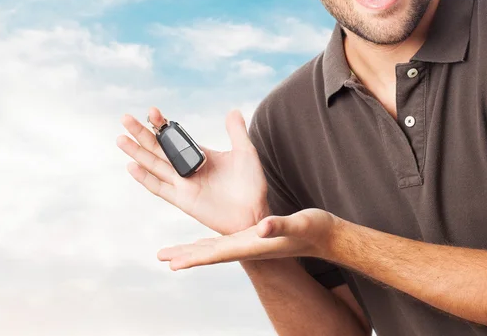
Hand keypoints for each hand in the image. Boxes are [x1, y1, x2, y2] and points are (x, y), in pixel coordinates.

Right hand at [117, 107, 269, 234]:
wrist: (254, 212)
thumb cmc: (251, 184)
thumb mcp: (245, 152)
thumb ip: (236, 132)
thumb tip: (232, 110)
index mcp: (200, 155)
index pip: (175, 137)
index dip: (163, 125)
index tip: (153, 111)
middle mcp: (187, 168)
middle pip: (158, 148)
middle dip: (142, 133)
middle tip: (125, 118)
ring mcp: (183, 184)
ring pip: (154, 165)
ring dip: (137, 153)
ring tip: (121, 138)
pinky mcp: (183, 199)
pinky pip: (160, 188)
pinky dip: (145, 178)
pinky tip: (132, 166)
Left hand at [157, 208, 338, 269]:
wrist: (324, 236)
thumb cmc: (314, 230)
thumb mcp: (299, 223)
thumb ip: (281, 225)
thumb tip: (263, 227)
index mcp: (254, 245)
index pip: (219, 253)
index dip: (195, 257)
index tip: (174, 263)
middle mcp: (248, 247)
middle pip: (211, 253)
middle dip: (186, 256)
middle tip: (162, 258)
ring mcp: (250, 243)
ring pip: (215, 248)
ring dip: (192, 251)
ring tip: (172, 254)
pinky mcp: (253, 237)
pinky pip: (224, 241)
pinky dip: (208, 242)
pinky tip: (200, 242)